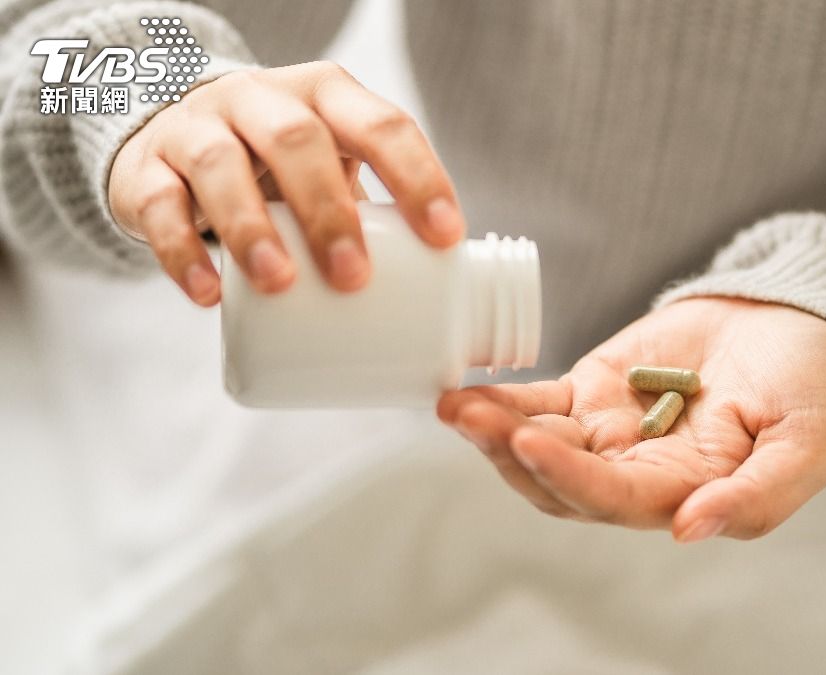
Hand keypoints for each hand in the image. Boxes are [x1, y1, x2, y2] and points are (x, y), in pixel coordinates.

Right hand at [108, 61, 464, 305]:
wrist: (175, 139)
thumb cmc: (278, 166)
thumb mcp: (331, 163)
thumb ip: (372, 207)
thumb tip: (437, 290)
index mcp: (326, 96)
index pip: (381, 125)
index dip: (417, 177)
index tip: (444, 237)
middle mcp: (261, 100)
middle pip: (298, 141)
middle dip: (329, 211)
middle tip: (353, 276)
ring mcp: (197, 128)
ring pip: (221, 166)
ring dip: (252, 228)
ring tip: (279, 282)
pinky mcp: (145, 168)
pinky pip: (159, 205)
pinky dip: (182, 251)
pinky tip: (207, 294)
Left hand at [438, 297, 825, 541]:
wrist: (796, 319)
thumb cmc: (812, 385)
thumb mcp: (809, 444)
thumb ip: (758, 496)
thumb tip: (690, 532)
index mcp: (686, 494)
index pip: (615, 498)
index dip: (569, 477)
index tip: (527, 442)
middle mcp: (639, 472)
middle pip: (559, 482)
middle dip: (510, 455)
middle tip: (469, 417)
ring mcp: (610, 430)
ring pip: (539, 444)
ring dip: (494, 430)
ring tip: (456, 403)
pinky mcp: (593, 389)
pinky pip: (540, 402)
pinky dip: (504, 398)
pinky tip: (466, 388)